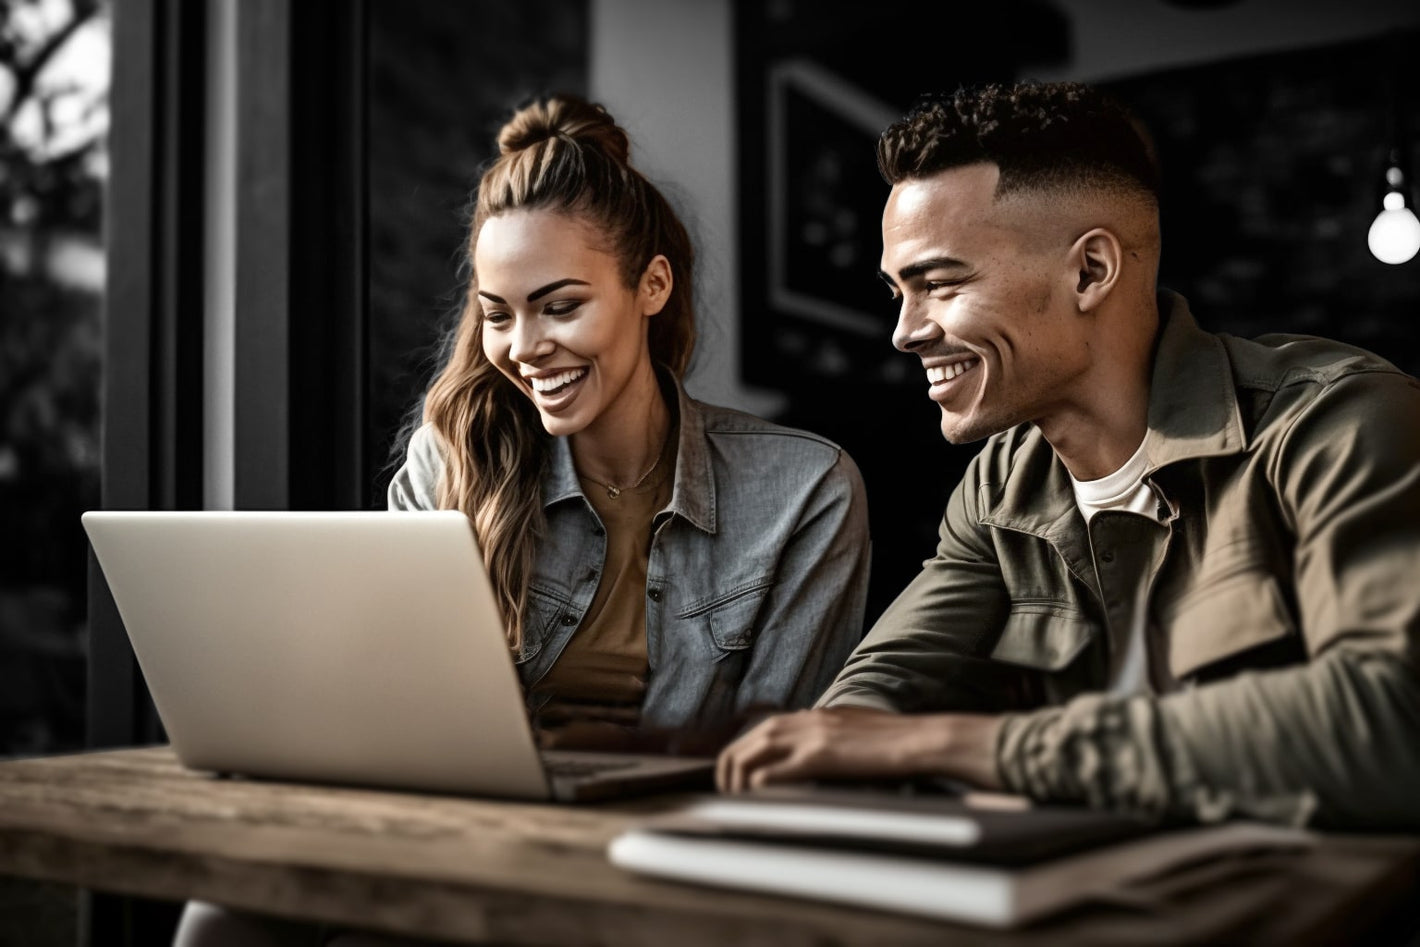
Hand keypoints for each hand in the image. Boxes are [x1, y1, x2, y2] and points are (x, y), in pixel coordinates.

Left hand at [715, 706, 1003, 792]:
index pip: (757, 732)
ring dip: (736, 783)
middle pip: (743, 742)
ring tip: (739, 805)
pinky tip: (757, 803)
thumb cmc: (893, 741)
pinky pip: (772, 773)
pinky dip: (757, 789)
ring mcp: (809, 737)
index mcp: (810, 716)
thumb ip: (828, 738)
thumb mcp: (852, 731)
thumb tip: (813, 756)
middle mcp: (802, 721)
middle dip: (727, 772)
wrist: (918, 739)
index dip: (740, 757)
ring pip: (749, 756)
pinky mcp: (819, 757)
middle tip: (730, 798)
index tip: (738, 781)